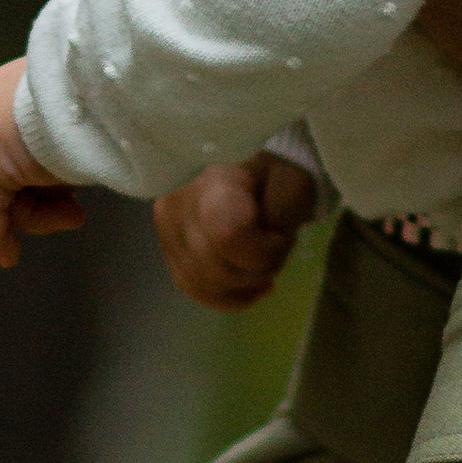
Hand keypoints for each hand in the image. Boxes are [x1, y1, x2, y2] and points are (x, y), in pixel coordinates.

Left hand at [0, 57, 86, 265]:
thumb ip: (72, 133)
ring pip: (1, 191)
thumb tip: (82, 156)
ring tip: (76, 215)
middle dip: (40, 198)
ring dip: (39, 214)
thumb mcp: (89, 111)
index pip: (13, 138)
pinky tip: (8, 255)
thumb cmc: (108, 94)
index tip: (64, 195)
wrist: (99, 87)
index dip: (35, 173)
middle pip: (6, 168)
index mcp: (14, 83)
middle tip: (75, 213)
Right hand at [153, 153, 321, 310]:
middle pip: (217, 268)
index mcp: (214, 181)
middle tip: (275, 251)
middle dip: (257, 270)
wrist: (246, 167)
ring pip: (204, 284)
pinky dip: (226, 295)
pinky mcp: (167, 250)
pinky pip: (193, 289)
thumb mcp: (294, 183)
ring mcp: (167, 230)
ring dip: (243, 285)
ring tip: (261, 265)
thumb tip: (263, 242)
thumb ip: (284, 213)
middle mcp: (178, 205)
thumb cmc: (273, 173)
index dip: (263, 252)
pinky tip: (247, 286)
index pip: (228, 235)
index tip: (279, 237)